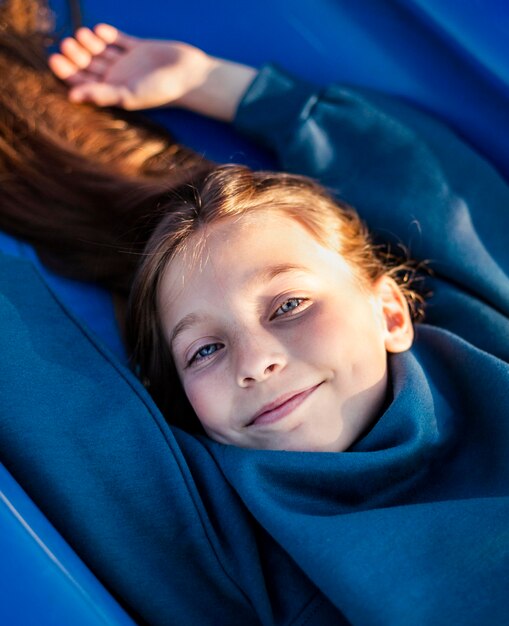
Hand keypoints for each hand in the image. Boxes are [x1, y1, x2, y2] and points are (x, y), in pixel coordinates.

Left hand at [48, 24, 256, 121]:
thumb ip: (100, 94)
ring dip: (89, 42)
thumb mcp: (128, 94)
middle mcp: (118, 78)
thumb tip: (71, 97)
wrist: (189, 75)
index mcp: (113, 92)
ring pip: (101, 50)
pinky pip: (118, 39)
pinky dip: (108, 34)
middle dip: (76, 53)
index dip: (67, 72)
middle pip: (89, 65)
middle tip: (68, 42)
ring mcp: (128, 62)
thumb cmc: (161, 90)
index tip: (55, 58)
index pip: (84, 82)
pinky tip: (101, 30)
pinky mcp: (138, 48)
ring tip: (85, 34)